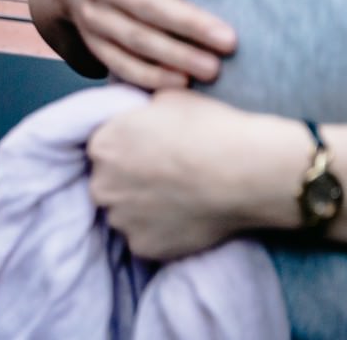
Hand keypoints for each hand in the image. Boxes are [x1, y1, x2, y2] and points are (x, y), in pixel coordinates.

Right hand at [43, 0, 235, 87]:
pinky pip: (120, 63)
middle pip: (146, 5)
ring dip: (175, 56)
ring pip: (136, 40)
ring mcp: (94, 16)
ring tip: (214, 69)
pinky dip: (149, 76)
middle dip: (189, 23)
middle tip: (230, 40)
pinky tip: (181, 83)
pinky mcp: (94, 42)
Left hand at [86, 90, 301, 259]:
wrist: (244, 172)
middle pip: (108, 183)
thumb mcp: (167, 98)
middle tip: (165, 176)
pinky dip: (160, 231)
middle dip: (129, 180)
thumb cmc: (208, 128)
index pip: (104, 148)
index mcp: (102, 144)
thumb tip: (141, 115)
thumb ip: (140, 112)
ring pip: (124, 213)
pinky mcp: (144, 247)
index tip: (150, 152)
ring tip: (178, 198)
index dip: (128, 149)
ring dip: (141, 208)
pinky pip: (145, 238)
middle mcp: (102, 184)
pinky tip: (184, 217)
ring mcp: (122, 219)